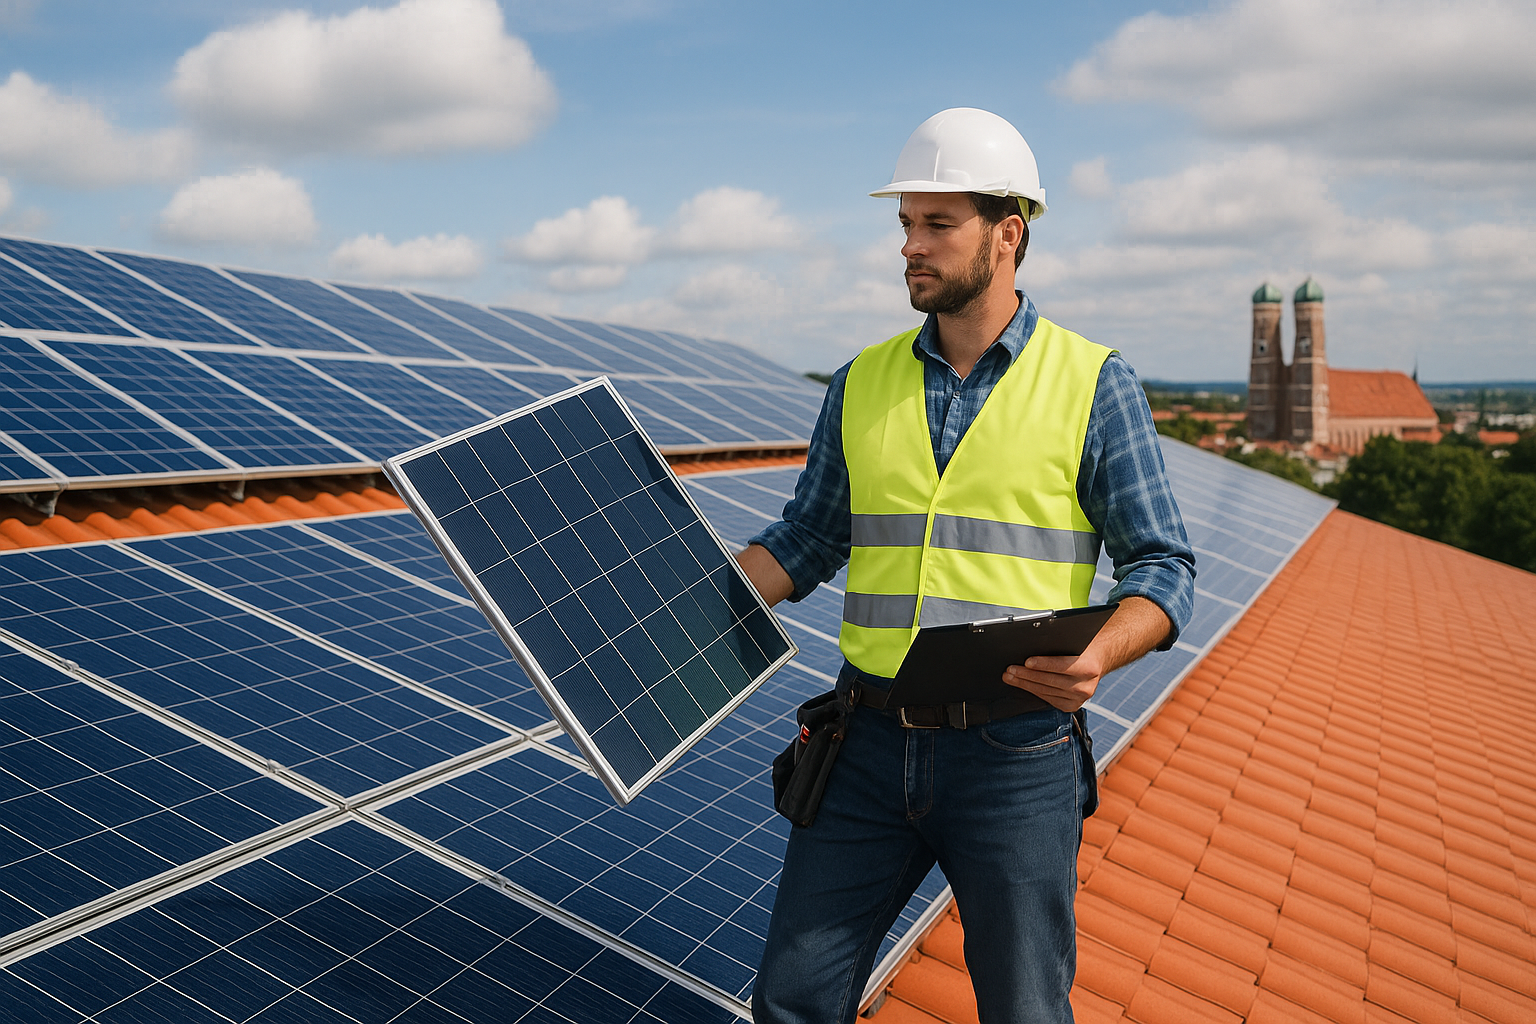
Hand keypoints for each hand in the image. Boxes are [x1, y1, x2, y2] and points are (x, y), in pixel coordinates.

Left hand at [1001, 596, 1174, 712]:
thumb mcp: (1074, 641)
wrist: (1097, 661)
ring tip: (1010, 676)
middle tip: (1010, 669)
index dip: (1043, 664)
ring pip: (1046, 691)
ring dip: (1025, 684)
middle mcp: (1086, 686)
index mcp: (1088, 667)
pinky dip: (1033, 691)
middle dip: (1027, 675)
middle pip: (1050, 681)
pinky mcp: (1072, 706)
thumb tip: (1031, 640)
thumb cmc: (1081, 647)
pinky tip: (1022, 684)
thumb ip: (1058, 643)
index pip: (1062, 666)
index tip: (1027, 661)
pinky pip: (1048, 699)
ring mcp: (1079, 699)